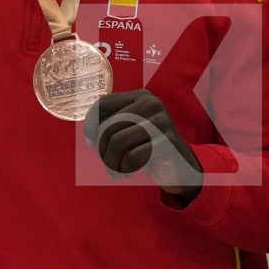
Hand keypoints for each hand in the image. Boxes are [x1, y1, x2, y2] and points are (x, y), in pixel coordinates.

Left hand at [87, 90, 203, 201]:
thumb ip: (110, 125)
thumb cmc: (147, 148)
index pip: (103, 104)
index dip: (90, 125)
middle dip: (103, 150)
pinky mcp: (168, 141)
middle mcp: (151, 103)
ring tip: (116, 171)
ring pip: (118, 141)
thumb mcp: (128, 131)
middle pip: (108, 126)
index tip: (91, 143)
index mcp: (140, 96)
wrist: (179, 167)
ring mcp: (161, 120)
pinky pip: (133, 156)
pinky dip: (125, 168)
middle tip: (108, 164)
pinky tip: (129, 172)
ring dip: (112, 162)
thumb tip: (89, 135)